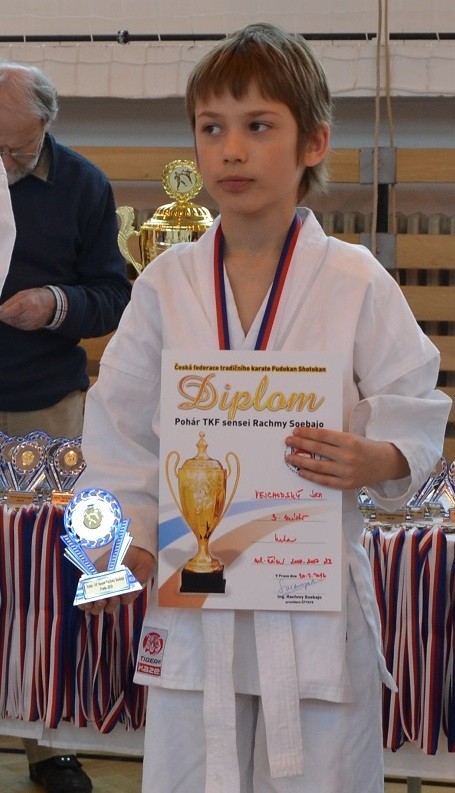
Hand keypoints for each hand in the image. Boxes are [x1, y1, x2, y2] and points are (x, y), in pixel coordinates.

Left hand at [0, 287, 55, 329]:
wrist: (52, 305)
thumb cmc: (36, 296)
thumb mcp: (23, 294)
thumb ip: (10, 302)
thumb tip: (0, 310)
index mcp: (28, 303)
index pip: (9, 311)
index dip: (1, 312)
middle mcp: (30, 315)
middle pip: (9, 318)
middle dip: (3, 315)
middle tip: (3, 311)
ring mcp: (31, 323)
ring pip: (12, 323)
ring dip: (8, 318)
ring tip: (12, 311)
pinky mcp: (31, 328)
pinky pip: (18, 325)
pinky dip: (14, 321)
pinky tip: (17, 316)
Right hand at [79, 546, 155, 615]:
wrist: (136, 554)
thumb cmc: (115, 559)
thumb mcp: (101, 567)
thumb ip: (94, 581)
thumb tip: (87, 594)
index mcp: (94, 585)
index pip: (85, 600)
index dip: (84, 604)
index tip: (86, 603)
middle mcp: (103, 593)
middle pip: (96, 609)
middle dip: (97, 607)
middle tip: (101, 601)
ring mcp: (115, 595)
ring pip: (109, 609)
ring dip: (111, 604)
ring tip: (115, 596)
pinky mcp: (128, 596)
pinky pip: (124, 602)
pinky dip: (126, 596)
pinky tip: (128, 589)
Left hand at [284, 426, 409, 490]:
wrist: (385, 463)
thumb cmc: (366, 447)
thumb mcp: (352, 437)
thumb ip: (334, 439)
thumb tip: (309, 438)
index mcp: (349, 441)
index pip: (323, 435)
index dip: (307, 433)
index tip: (295, 431)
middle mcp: (347, 456)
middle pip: (318, 449)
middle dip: (300, 444)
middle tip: (288, 441)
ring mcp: (346, 472)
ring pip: (318, 466)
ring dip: (301, 461)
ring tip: (290, 457)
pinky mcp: (346, 484)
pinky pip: (324, 480)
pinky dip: (311, 476)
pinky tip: (301, 471)